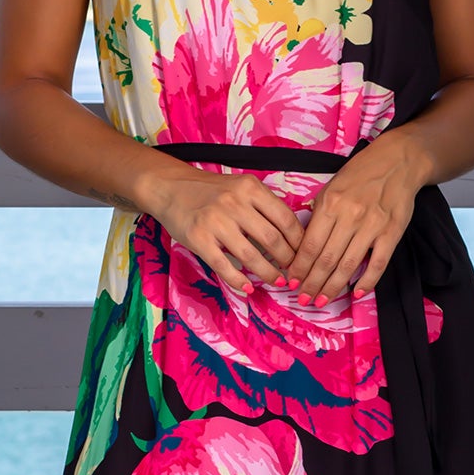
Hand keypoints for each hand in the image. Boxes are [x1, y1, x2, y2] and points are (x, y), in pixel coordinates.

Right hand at [151, 167, 307, 294]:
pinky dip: (238, 280)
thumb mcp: (240, 187)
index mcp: (250, 188)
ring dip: (268, 273)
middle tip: (293, 272)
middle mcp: (234, 203)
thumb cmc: (210, 190)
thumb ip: (263, 205)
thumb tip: (291, 234)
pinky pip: (223, 266)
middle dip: (287, 260)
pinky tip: (248, 287)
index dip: (298, 242)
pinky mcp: (199, 238)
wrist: (170, 188)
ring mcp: (215, 221)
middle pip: (272, 239)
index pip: (285, 219)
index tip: (303, 255)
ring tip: (277, 281)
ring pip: (250, 255)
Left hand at [283, 131, 426, 304]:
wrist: (397, 162)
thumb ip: (318, 214)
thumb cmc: (360, 174)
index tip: (291, 282)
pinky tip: (356, 293)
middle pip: (326, 259)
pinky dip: (367, 281)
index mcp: (330, 204)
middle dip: (311, 283)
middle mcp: (349, 216)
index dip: (299, 268)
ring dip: (332, 287)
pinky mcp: (392, 233)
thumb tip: (303, 245)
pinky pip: (378, 263)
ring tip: (321, 301)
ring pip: (348, 265)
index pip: (310, 245)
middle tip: (302, 299)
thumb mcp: (331, 187)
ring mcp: (372, 226)